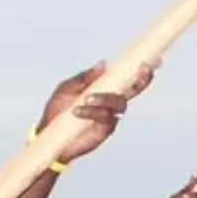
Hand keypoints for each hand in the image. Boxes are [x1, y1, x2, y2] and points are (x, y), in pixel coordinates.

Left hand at [38, 58, 159, 136]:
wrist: (49, 134)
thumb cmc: (57, 110)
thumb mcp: (66, 88)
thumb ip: (83, 78)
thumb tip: (103, 65)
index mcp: (103, 89)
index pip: (125, 80)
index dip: (139, 72)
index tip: (147, 62)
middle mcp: (111, 103)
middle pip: (132, 91)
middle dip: (140, 80)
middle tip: (142, 69)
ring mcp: (110, 117)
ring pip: (119, 103)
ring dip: (105, 98)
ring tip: (86, 99)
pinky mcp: (105, 130)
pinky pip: (106, 118)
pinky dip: (92, 112)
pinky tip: (78, 111)